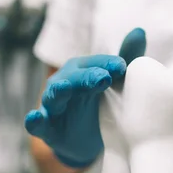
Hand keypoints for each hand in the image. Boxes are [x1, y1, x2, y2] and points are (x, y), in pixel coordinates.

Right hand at [25, 28, 146, 167]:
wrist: (89, 142)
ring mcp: (52, 106)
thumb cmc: (101, 106)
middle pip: (73, 77)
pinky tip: (33, 117)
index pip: (94, 64)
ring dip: (58, 91)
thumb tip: (139, 31)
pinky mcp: (46, 129)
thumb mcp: (115, 85)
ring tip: (64, 87)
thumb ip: (127, 58)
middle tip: (104, 78)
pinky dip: (34, 121)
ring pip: (53, 96)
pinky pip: (37, 125)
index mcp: (81, 71)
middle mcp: (63, 83)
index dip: (107, 64)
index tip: (123, 67)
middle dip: (86, 76)